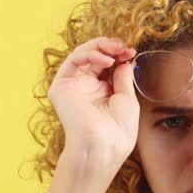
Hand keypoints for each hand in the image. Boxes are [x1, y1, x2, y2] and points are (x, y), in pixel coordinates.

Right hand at [47, 36, 139, 167]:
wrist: (103, 146)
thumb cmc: (118, 130)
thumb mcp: (127, 99)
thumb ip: (123, 78)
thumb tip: (123, 61)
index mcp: (101, 92)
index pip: (106, 64)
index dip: (118, 54)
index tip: (131, 52)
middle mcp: (85, 87)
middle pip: (94, 56)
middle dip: (110, 47)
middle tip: (124, 47)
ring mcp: (73, 86)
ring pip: (81, 54)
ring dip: (100, 46)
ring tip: (116, 49)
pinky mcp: (61, 87)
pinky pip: (72, 61)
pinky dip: (90, 55)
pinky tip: (106, 60)